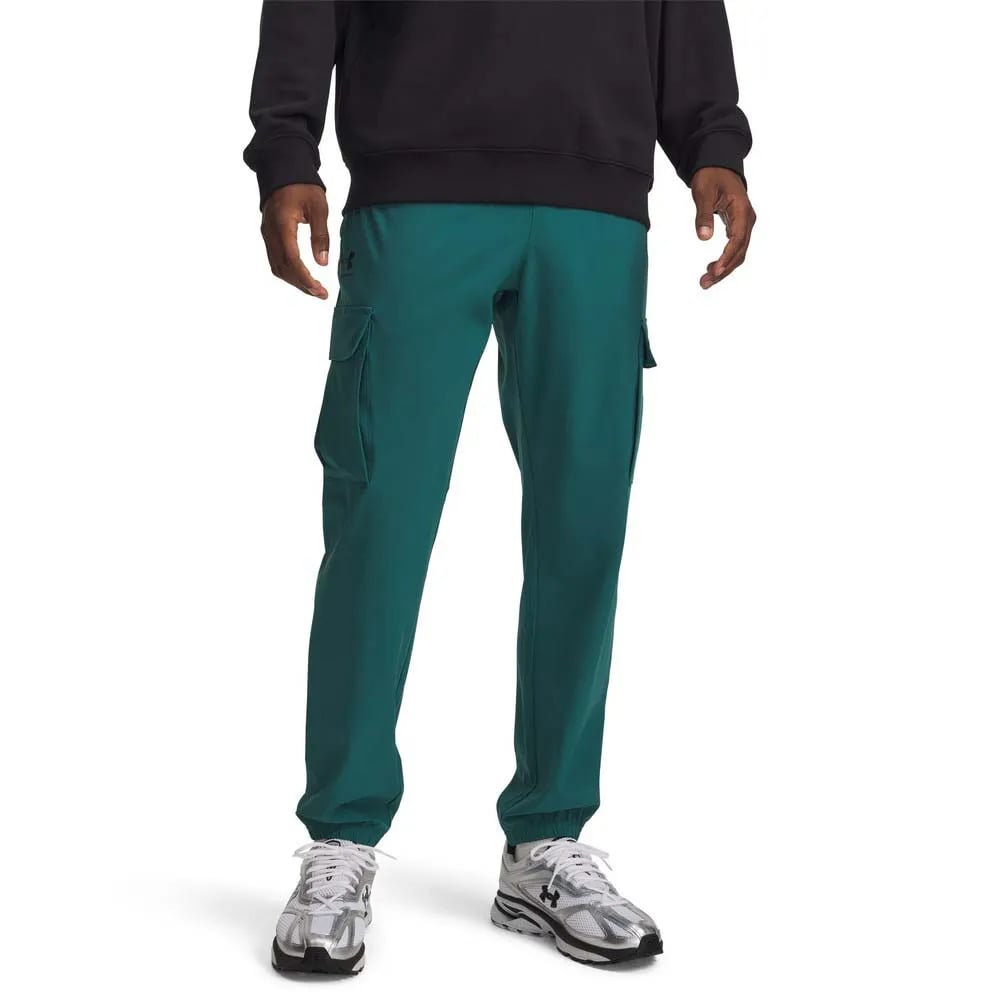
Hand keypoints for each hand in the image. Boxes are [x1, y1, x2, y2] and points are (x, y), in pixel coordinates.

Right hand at [261, 184, 329, 298]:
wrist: (283, 169)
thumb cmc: (303, 186)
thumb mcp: (318, 207)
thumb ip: (320, 235)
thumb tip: (322, 263)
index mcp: (282, 224)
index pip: (292, 260)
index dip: (305, 278)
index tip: (320, 289)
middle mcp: (270, 232)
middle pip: (282, 268)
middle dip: (301, 284)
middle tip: (321, 294)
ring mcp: (266, 234)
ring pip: (277, 267)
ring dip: (294, 281)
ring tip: (314, 289)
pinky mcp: (268, 235)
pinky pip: (275, 260)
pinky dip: (288, 272)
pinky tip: (302, 276)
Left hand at [692, 167, 755, 289]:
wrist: (717, 166)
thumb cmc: (710, 176)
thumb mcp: (703, 193)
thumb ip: (703, 215)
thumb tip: (703, 237)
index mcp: (742, 209)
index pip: (737, 240)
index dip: (727, 257)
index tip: (715, 271)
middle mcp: (747, 219)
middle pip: (740, 251)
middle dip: (724, 269)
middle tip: (705, 283)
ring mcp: (744, 224)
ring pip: (738, 253)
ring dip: (724, 268)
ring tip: (705, 281)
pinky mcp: (738, 227)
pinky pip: (734, 248)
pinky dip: (725, 260)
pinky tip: (712, 269)